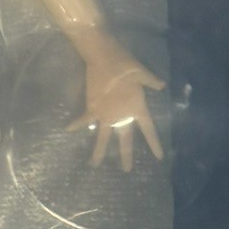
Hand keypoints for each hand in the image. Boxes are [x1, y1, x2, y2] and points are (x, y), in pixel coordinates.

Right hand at [70, 37, 164, 171]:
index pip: (149, 130)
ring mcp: (106, 115)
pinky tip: (67, 131)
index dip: (154, 144)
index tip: (158, 158)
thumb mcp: (142, 72)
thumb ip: (152, 81)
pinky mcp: (92, 109)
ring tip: (94, 165)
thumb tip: (161, 85)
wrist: (104, 58)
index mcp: (137, 108)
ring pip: (102, 138)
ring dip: (98, 152)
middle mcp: (122, 116)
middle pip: (125, 140)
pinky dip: (75, 125)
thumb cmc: (125, 64)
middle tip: (127, 170)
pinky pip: (83, 120)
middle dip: (126, 156)